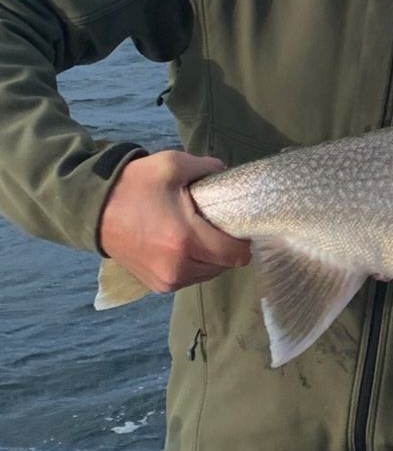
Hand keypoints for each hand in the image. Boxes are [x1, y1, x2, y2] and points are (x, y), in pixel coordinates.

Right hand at [97, 150, 250, 293]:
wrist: (92, 210)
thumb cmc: (134, 186)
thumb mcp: (172, 164)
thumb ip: (207, 167)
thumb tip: (225, 172)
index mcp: (186, 240)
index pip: (235, 253)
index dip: (242, 239)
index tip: (235, 224)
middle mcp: (178, 267)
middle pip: (224, 265)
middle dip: (225, 247)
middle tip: (214, 226)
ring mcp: (167, 281)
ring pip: (208, 274)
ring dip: (210, 258)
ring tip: (197, 235)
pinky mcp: (157, 286)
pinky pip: (190, 279)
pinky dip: (193, 265)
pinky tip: (182, 246)